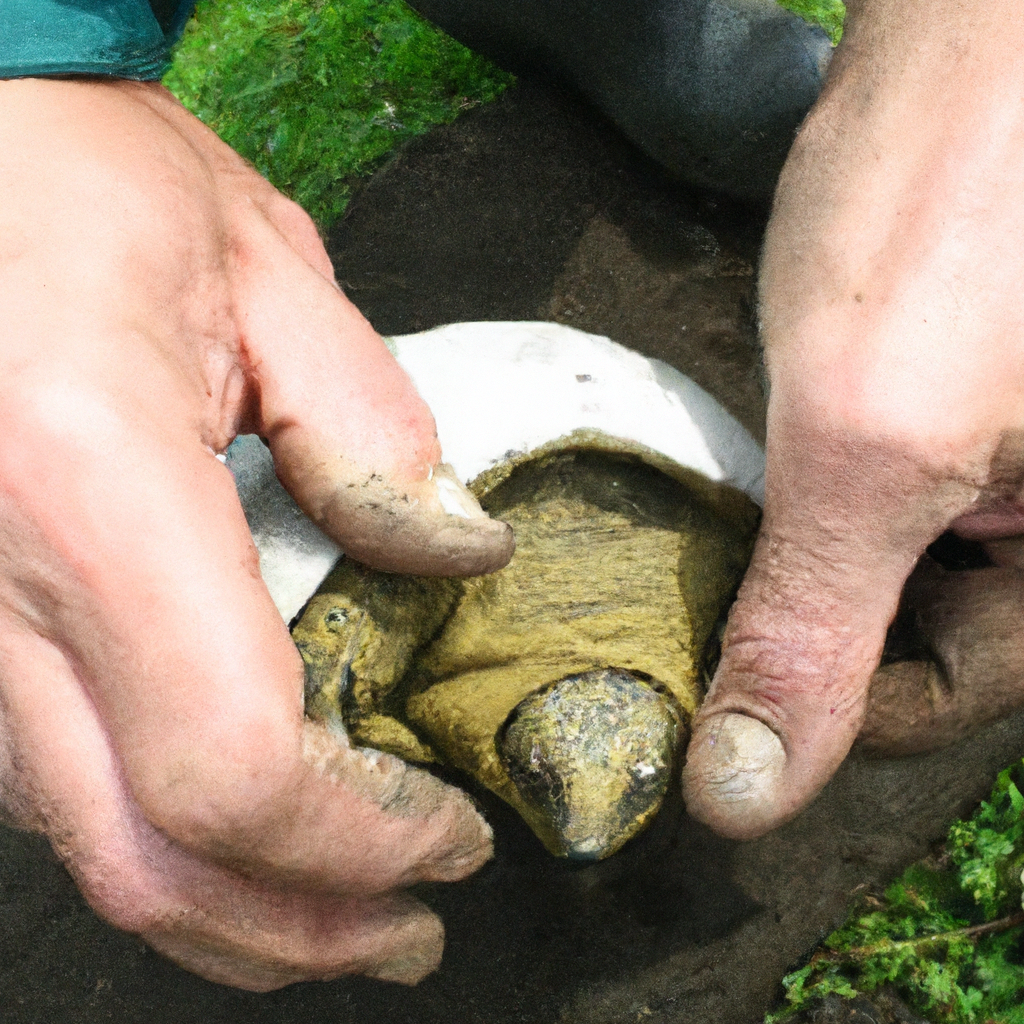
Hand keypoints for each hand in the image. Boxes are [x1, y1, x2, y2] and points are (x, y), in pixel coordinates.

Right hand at [0, 77, 510, 988]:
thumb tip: (462, 556)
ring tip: (341, 905)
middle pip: (150, 860)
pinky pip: (46, 781)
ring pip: (87, 846)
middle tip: (409, 934)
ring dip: (229, 903)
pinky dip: (157, 834)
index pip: (238, 767)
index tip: (452, 843)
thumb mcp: (266, 278)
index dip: (362, 842)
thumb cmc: (84, 177)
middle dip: (298, 928)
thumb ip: (374, 436)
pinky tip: (233, 822)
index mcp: (87, 492)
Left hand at [682, 0, 1023, 838]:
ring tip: (715, 543)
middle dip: (808, 626)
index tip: (714, 686)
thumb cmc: (948, 215)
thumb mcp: (869, 444)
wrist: (968, 46)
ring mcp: (1006, 467)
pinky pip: (880, 500)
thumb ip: (813, 627)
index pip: (944, 697)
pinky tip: (752, 485)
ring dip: (798, 565)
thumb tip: (747, 799)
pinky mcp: (954, 415)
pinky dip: (807, 505)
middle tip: (696, 612)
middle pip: (921, 640)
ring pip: (894, 573)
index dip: (824, 703)